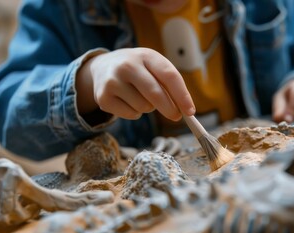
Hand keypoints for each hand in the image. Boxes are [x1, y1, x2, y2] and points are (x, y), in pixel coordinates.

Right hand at [76, 48, 194, 120]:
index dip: (182, 95)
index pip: (169, 76)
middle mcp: (127, 65)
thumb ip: (169, 84)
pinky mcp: (103, 97)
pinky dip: (135, 113)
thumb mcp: (152, 67)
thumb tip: (185, 109)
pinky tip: (128, 101)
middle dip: (169, 109)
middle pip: (156, 94)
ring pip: (144, 107)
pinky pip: (131, 114)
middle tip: (176, 116)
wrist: (102, 67)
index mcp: (146, 55)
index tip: (190, 111)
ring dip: (148, 108)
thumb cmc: (137, 70)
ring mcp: (113, 81)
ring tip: (140, 96)